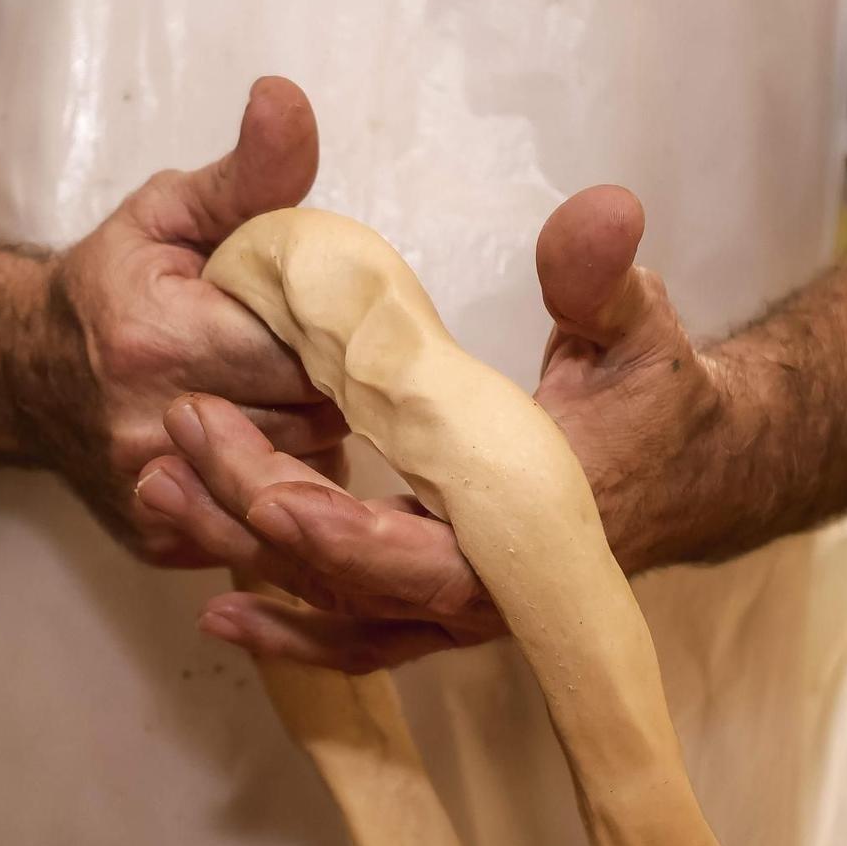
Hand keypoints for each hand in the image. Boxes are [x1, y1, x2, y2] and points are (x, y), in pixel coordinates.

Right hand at [45, 76, 346, 565]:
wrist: (24, 373)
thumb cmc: (113, 287)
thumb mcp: (172, 213)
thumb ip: (249, 173)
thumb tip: (287, 100)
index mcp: (160, 341)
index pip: (305, 353)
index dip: (333, 337)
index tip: (332, 320)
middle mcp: (153, 429)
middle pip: (311, 422)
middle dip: (331, 390)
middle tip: (320, 360)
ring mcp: (157, 494)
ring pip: (297, 479)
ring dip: (314, 443)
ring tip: (290, 401)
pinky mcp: (163, 540)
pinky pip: (263, 524)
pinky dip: (279, 490)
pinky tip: (263, 449)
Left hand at [136, 184, 722, 670]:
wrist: (684, 475)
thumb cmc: (657, 399)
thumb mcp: (641, 326)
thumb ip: (606, 278)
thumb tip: (602, 213)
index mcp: (534, 523)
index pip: (426, 552)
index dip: (346, 535)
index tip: (268, 494)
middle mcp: (491, 588)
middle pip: (352, 577)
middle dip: (258, 513)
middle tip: (185, 435)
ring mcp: (461, 609)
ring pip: (337, 605)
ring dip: (245, 555)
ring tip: (162, 490)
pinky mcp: (439, 609)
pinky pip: (354, 632)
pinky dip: (288, 626)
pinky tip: (220, 606)